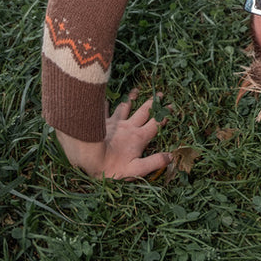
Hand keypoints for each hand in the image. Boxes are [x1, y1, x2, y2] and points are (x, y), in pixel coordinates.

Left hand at [55, 89, 172, 178]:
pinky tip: (105, 98)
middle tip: (160, 94)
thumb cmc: (112, 168)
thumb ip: (154, 162)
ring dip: (131, 99)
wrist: (88, 160)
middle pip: (143, 112)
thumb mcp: (136, 169)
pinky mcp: (101, 123)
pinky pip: (104, 110)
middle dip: (152, 103)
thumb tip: (171, 156)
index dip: (165, 116)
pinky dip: (106, 104)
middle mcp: (128, 127)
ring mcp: (114, 123)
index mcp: (138, 138)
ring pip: (125, 107)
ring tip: (136, 91)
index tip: (172, 107)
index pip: (155, 125)